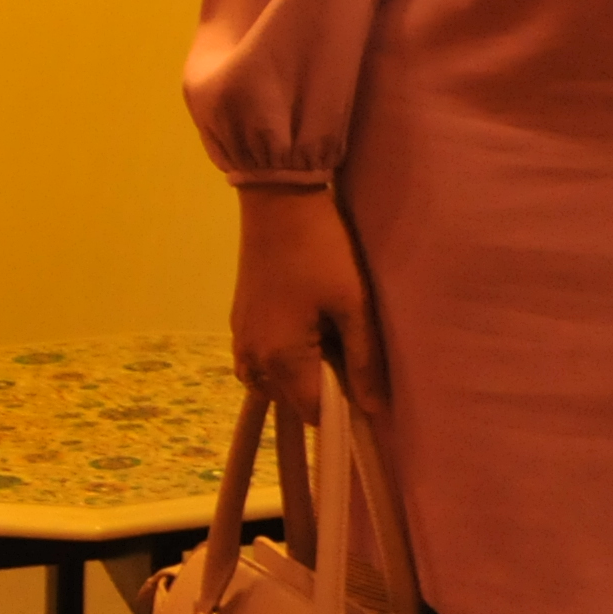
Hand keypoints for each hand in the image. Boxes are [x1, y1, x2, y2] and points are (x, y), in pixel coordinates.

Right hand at [231, 185, 385, 418]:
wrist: (279, 200)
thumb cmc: (323, 250)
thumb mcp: (354, 303)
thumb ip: (364, 360)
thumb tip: (374, 410)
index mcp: (280, 359)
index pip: (314, 413)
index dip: (344, 406)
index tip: (365, 381)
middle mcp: (251, 359)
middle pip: (292, 400)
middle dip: (323, 386)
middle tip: (347, 342)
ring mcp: (239, 341)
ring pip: (274, 382)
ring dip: (303, 372)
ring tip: (328, 332)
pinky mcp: (238, 323)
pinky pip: (261, 361)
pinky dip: (285, 357)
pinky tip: (307, 325)